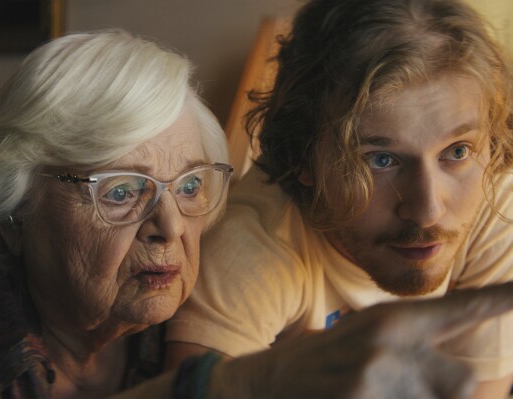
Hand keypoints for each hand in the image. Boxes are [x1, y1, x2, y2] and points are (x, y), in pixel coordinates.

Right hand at [240, 283, 512, 398]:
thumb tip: (467, 378)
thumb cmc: (322, 361)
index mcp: (392, 319)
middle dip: (448, 390)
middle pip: (464, 380)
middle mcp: (390, 344)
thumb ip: (415, 345)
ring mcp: (376, 375)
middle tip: (403, 385)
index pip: (463, 309)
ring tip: (375, 389)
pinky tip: (364, 395)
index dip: (504, 299)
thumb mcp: (366, 336)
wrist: (266, 382)